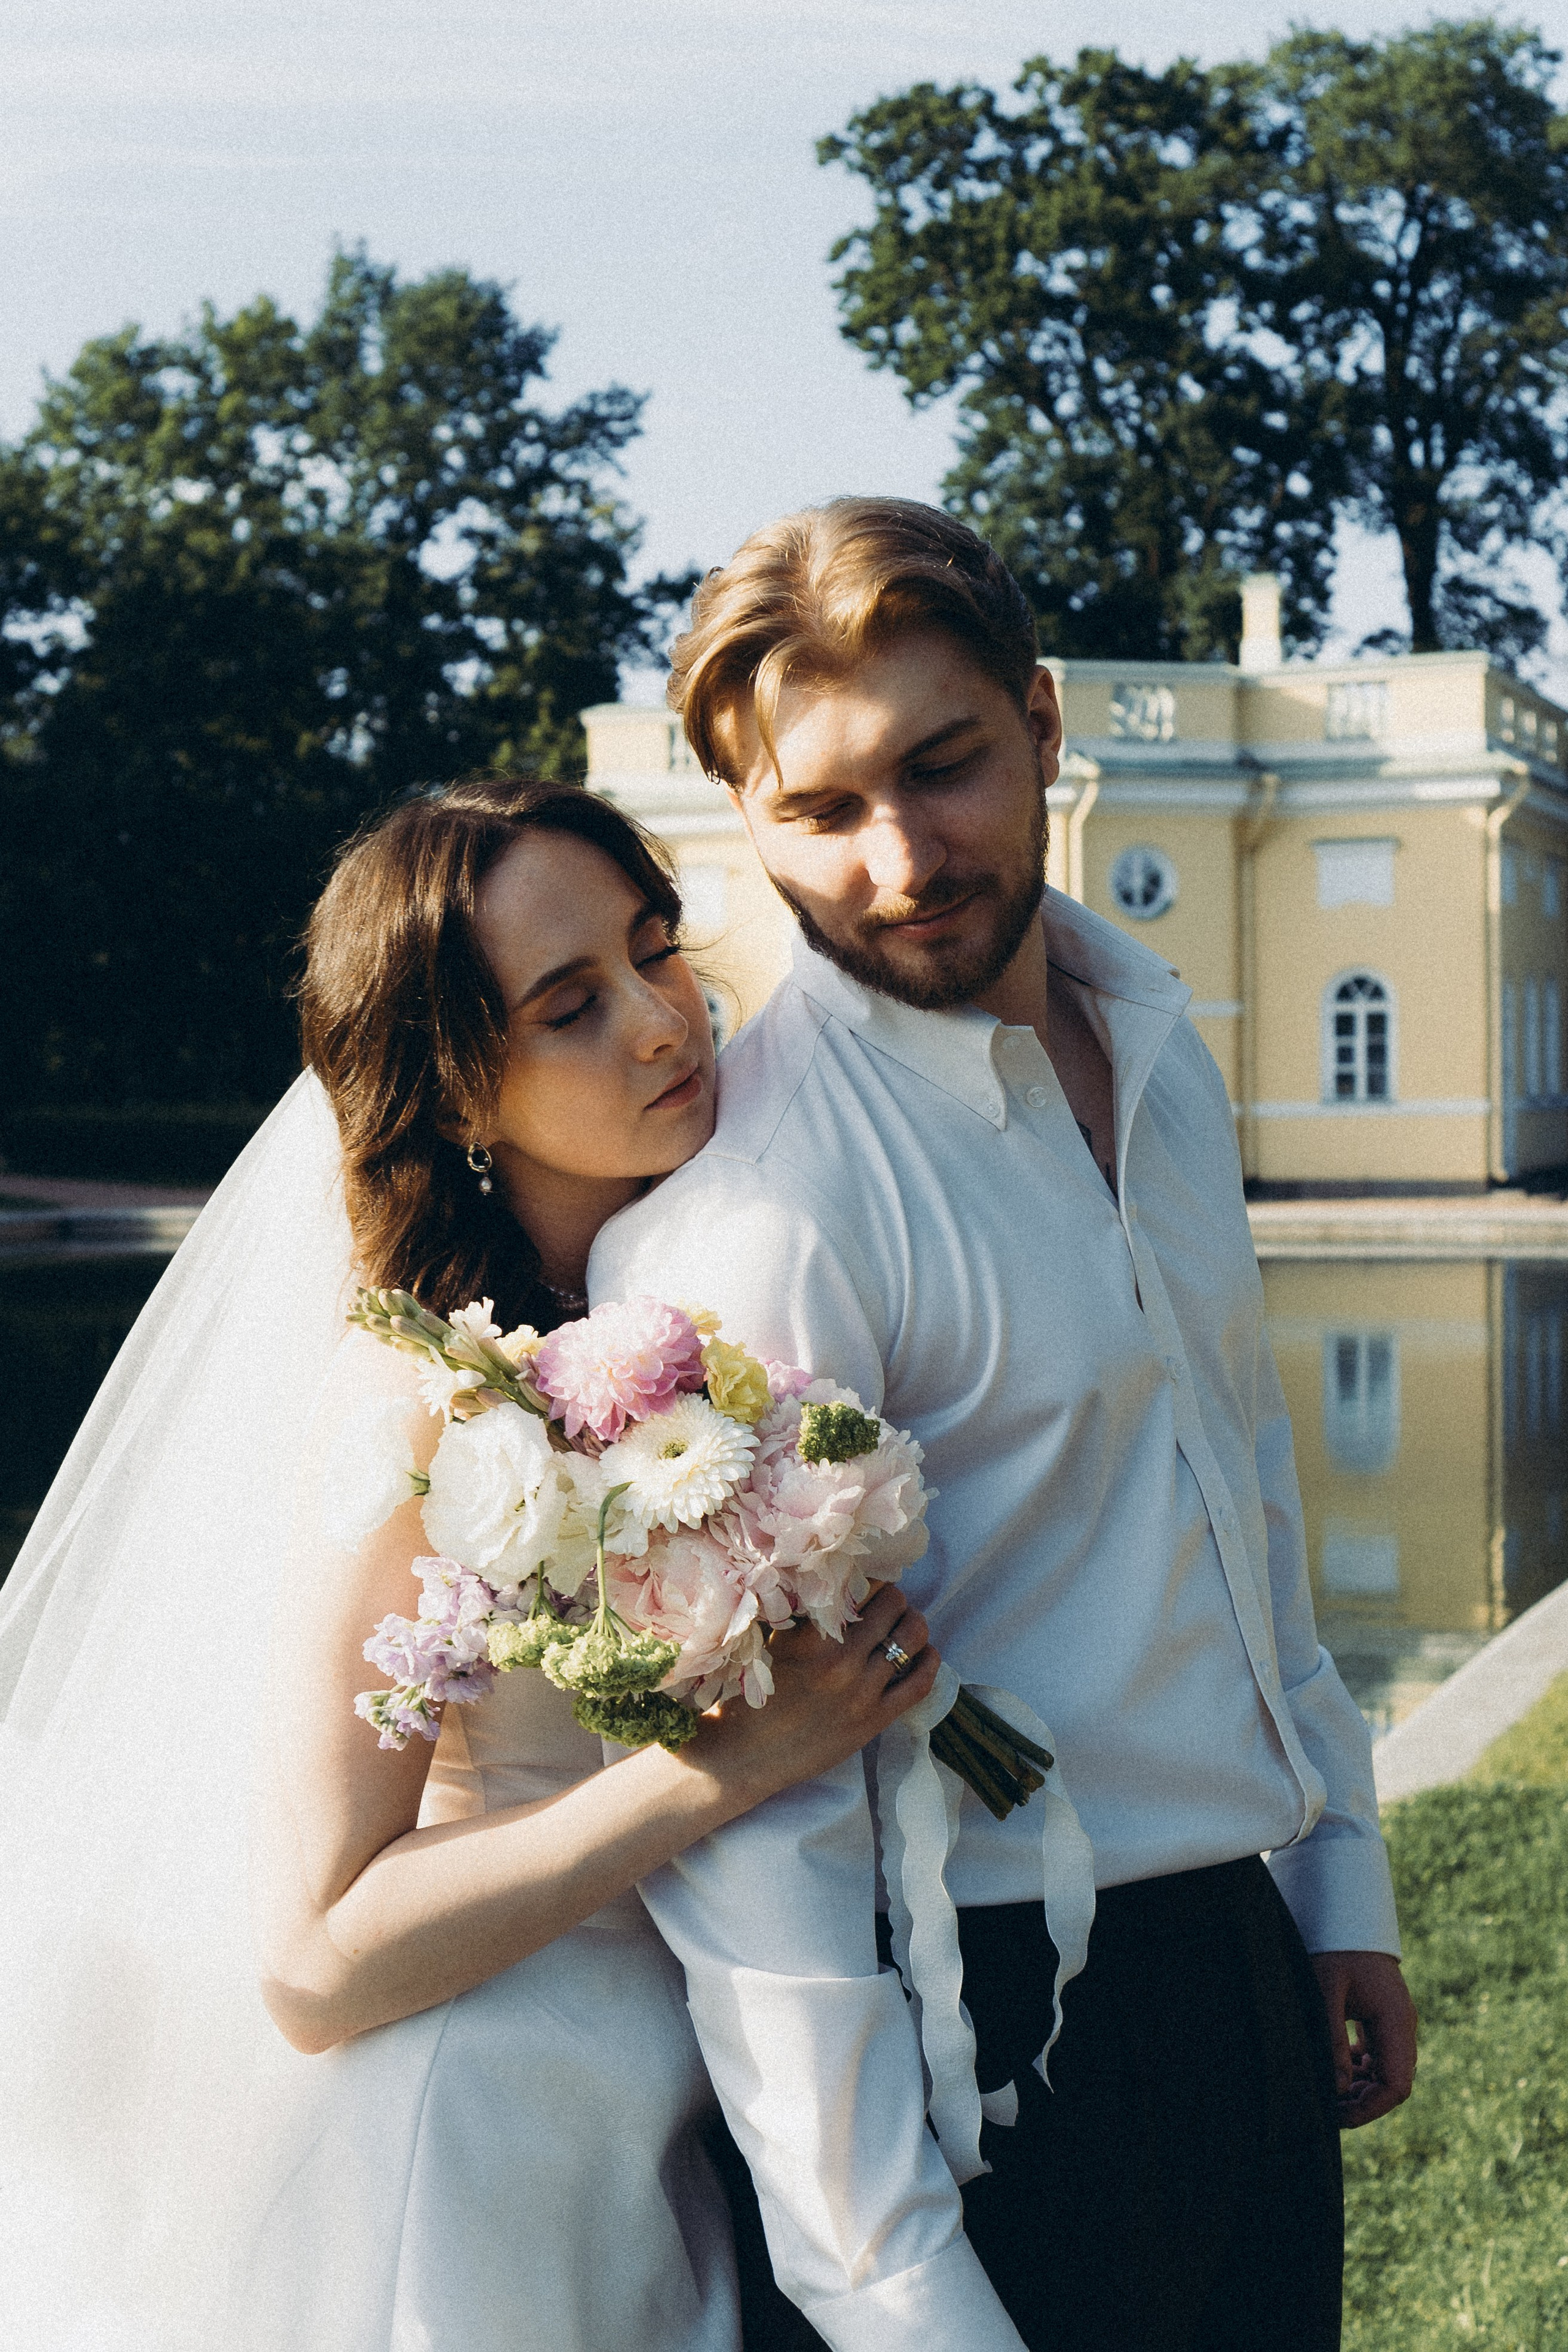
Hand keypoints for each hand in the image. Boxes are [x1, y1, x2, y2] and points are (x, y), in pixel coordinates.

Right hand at [697, 1582, 939, 1801]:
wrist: (748, 1753)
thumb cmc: (756, 1695)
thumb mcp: (777, 1642)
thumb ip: (809, 1616)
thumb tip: (841, 1584)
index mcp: (815, 1636)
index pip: (863, 1587)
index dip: (871, 1580)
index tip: (870, 1582)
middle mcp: (842, 1660)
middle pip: (892, 1606)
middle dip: (894, 1598)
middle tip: (889, 1602)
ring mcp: (861, 1691)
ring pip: (911, 1638)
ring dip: (914, 1623)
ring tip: (908, 1621)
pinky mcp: (874, 1720)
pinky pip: (918, 1684)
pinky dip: (929, 1662)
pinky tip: (927, 1652)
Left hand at [1310, 1949, 1417, 2127]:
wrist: (1348, 1914)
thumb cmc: (1336, 1947)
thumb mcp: (1325, 1990)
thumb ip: (1332, 2038)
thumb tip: (1335, 2088)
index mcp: (1395, 2021)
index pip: (1396, 2085)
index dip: (1371, 2109)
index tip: (1339, 2117)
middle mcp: (1402, 2026)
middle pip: (1393, 2083)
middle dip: (1363, 2101)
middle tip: (1327, 2108)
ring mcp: (1395, 2021)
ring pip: (1386, 2070)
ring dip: (1361, 2086)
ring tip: (1328, 2090)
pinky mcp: (1383, 2016)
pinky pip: (1379, 2054)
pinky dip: (1360, 2067)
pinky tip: (1337, 2066)